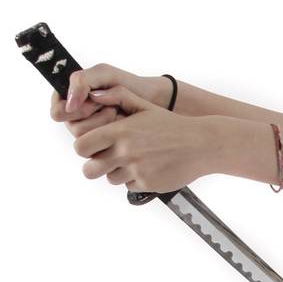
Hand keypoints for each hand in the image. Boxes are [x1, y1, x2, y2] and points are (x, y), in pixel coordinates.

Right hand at [50, 64, 170, 144]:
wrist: (154, 101)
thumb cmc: (129, 85)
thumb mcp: (104, 74)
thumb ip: (82, 81)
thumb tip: (69, 104)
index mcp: (72, 99)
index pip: (57, 112)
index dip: (74, 108)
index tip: (92, 100)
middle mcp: (78, 118)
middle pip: (72, 128)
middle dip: (95, 116)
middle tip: (111, 106)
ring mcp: (92, 134)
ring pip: (85, 141)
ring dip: (105, 125)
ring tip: (118, 114)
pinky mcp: (105, 147)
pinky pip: (100, 150)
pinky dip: (113, 135)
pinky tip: (123, 125)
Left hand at [70, 85, 216, 192]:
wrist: (201, 144)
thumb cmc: (173, 125)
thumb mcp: (146, 105)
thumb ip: (119, 97)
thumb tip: (96, 95)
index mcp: (120, 131)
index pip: (81, 145)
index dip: (84, 147)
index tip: (92, 145)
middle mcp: (125, 152)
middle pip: (89, 169)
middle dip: (93, 165)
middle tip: (105, 159)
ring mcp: (136, 170)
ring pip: (110, 179)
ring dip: (117, 172)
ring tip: (133, 161)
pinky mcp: (147, 184)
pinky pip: (129, 186)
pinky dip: (135, 180)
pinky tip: (148, 167)